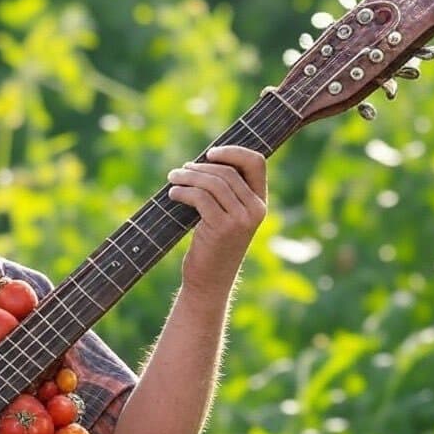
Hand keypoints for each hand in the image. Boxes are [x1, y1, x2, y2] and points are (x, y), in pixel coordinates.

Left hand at [167, 145, 266, 291]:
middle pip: (227, 171)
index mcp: (260, 203)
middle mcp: (256, 209)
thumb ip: (224, 192)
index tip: (210, 154)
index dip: (233, 152)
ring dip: (188, 177)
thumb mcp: (225, 216)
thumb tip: (202, 161)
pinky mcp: (222, 228)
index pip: (256, 163)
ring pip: (213, 183)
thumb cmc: (212, 246)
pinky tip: (172, 194)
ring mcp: (241, 219)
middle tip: (179, 171)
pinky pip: (200, 198)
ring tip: (172, 179)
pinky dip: (183, 192)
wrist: (209, 281)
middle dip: (199, 167)